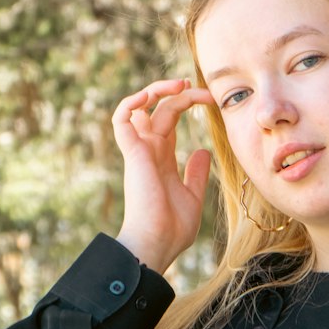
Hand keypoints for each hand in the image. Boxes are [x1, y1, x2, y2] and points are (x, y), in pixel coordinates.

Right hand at [110, 77, 217, 272]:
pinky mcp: (133, 153)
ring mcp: (140, 150)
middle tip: (202, 90)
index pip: (168, 120)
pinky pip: (121, 118)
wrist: (157, 244)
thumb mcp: (193, 196)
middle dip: (181, 93)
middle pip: (160, 109)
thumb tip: (202, 151)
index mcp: (162, 158)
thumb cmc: (172, 229)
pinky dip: (132, 102)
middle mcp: (149, 150)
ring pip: (141, 106)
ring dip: (159, 89)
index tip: (207, 98)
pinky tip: (151, 95)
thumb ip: (196, 174)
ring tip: (181, 84)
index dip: (183, 103)